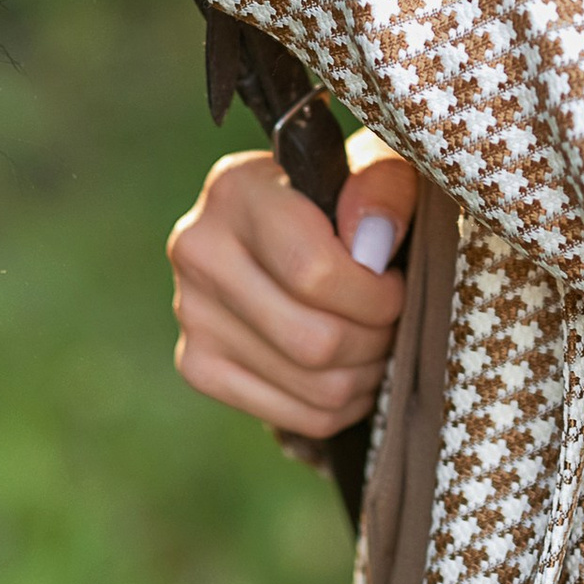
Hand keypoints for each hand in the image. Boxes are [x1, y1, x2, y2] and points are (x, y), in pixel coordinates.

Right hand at [165, 141, 419, 444]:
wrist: (301, 226)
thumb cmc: (352, 198)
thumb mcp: (382, 167)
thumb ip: (385, 186)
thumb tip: (371, 239)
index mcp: (236, 188)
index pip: (314, 273)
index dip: (375, 295)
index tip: (394, 281)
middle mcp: (198, 248)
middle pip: (314, 342)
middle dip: (377, 339)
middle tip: (391, 319)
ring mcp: (190, 312)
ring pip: (313, 386)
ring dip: (366, 374)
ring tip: (375, 340)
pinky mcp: (197, 365)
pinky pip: (296, 417)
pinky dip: (341, 406)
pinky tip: (347, 369)